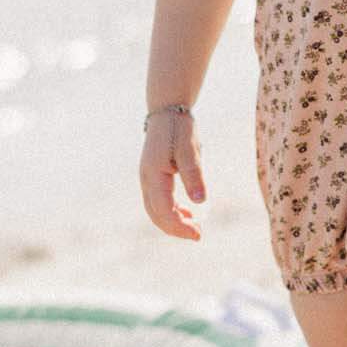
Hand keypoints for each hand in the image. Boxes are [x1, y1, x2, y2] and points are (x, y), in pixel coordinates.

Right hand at [140, 110, 207, 240]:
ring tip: (195, 227)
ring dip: (173, 222)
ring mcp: (147, 179)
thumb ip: (194, 175)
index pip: (164, 210)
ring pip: (155, 211)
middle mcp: (146, 180)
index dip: (180, 227)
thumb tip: (200, 201)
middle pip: (157, 215)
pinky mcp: (153, 178)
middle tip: (199, 235)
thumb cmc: (180, 129)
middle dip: (176, 229)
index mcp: (153, 175)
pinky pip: (158, 202)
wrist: (167, 111)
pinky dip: (172, 212)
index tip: (198, 234)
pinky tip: (188, 213)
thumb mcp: (190, 150)